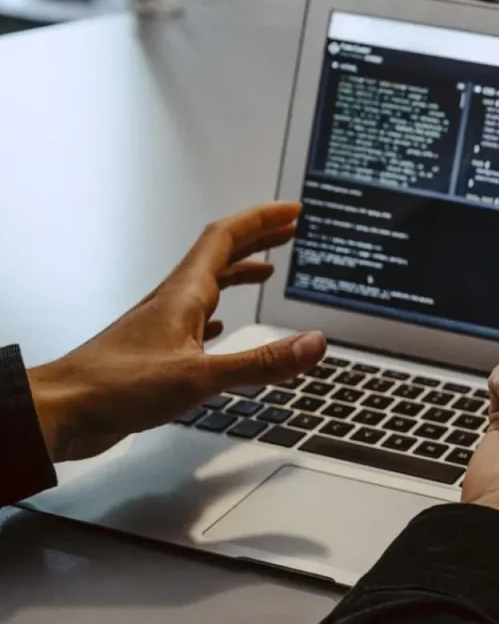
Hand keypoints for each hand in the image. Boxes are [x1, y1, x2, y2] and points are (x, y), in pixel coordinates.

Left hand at [26, 204, 326, 461]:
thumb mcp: (200, 377)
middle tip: (288, 229)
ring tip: (266, 270)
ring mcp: (162, 324)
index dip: (261, 220)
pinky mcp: (155, 350)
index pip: (226, 238)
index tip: (291, 211)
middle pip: (219, 254)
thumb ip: (261, 362)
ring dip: (240, 270)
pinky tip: (221, 325)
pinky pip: (193, 318)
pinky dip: (218, 311)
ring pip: (207, 284)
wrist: (60, 412)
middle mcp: (173, 302)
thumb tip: (314, 344)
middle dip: (258, 237)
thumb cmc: (114, 388)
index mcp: (183, 296)